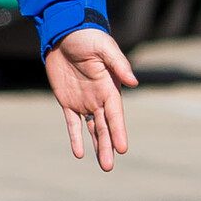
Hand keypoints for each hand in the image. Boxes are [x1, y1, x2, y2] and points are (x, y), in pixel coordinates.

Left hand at [44, 26, 137, 172]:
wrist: (66, 33)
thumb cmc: (89, 37)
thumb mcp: (105, 48)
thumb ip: (118, 64)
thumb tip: (134, 82)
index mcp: (110, 88)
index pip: (115, 115)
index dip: (118, 132)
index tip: (122, 149)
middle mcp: (99, 98)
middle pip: (105, 127)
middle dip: (107, 146)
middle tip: (108, 167)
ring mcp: (83, 101)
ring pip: (93, 129)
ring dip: (97, 146)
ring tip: (103, 165)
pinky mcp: (67, 101)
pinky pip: (72, 123)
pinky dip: (76, 137)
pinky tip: (79, 153)